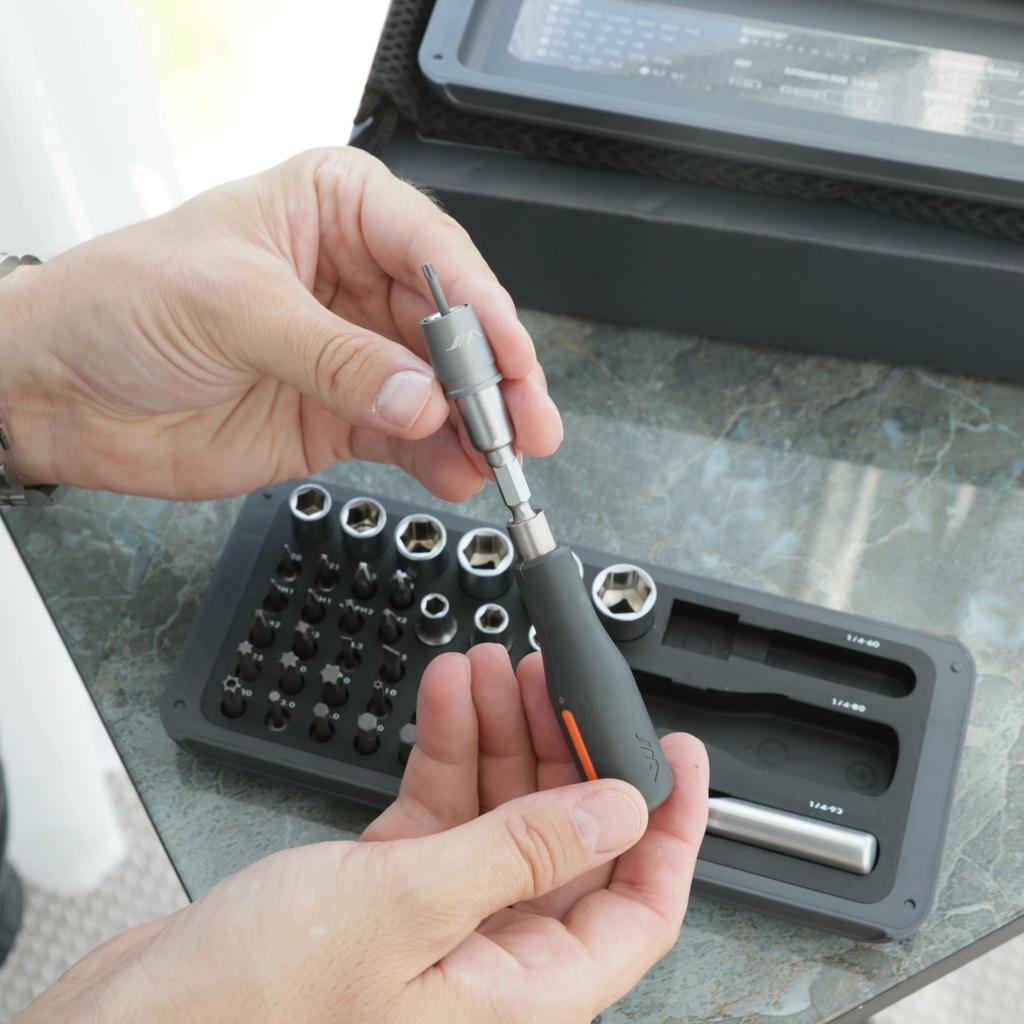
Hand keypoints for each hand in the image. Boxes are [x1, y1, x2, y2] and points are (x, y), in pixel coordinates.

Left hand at [0, 147, 560, 499]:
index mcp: (336, 210)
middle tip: (523, 423)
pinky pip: (408, 438)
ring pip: (440, 389)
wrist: (59, 390)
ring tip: (501, 458)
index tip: (507, 359)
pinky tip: (458, 475)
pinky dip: (437, 459)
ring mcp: (355, 355)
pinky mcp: (342, 417)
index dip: (480, 308)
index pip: (433, 252)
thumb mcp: (233, 306)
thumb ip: (333, 356)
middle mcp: (357, 279)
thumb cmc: (121, 302)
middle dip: (492, 377)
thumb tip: (417, 398)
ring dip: (474, 426)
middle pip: (452, 327)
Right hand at [20, 647, 707, 1023]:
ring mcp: (443, 917)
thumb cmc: (255, 1007)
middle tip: (560, 680)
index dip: (671, 829)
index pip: (640, 909)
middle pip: (568, 838)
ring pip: (504, 811)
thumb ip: (522, 855)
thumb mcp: (409, 910)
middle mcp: (492, 959)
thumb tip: (620, 810)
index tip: (677, 754)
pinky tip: (450, 693)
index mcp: (523, 994)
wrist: (144, 1020)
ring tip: (497, 666)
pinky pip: (445, 805)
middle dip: (567, 749)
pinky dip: (450, 745)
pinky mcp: (393, 884)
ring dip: (503, 732)